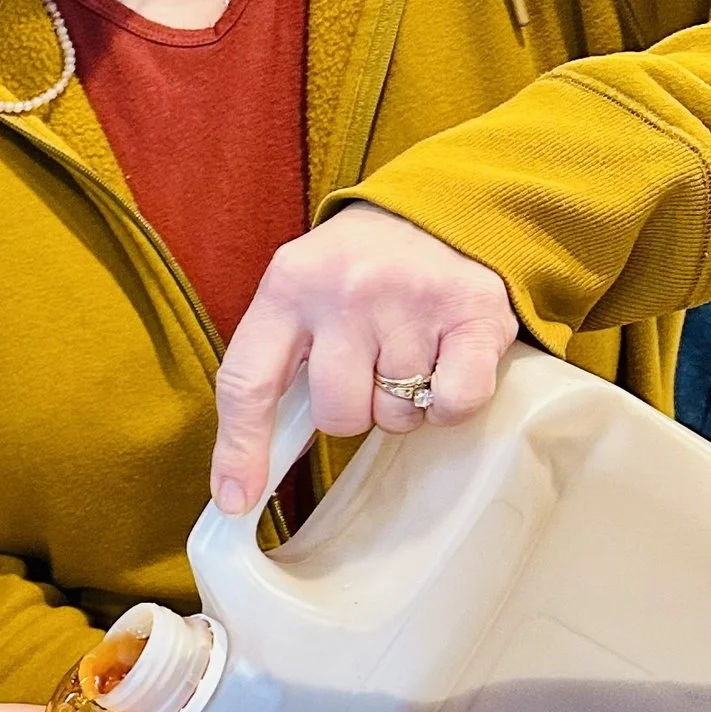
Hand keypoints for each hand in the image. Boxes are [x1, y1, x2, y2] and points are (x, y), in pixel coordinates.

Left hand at [212, 205, 516, 515]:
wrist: (435, 210)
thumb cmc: (353, 274)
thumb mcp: (297, 299)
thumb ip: (272, 371)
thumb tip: (244, 481)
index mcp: (286, 286)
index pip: (247, 382)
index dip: (240, 449)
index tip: (236, 500)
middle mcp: (345, 290)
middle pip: (337, 415)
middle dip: (353, 411)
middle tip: (367, 368)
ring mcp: (411, 298)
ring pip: (396, 415)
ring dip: (402, 403)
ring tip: (407, 352)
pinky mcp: (474, 311)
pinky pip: (454, 404)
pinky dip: (450, 405)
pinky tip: (445, 367)